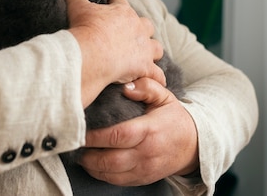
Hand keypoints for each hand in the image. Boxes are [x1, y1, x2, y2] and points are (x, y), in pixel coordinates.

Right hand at [63, 0, 164, 106]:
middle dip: (140, 30)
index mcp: (123, 12)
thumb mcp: (77, 7)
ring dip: (151, 51)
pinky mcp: (145, 67)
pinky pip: (157, 74)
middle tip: (128, 37)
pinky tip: (152, 80)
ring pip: (156, 48)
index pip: (121, 4)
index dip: (114, 6)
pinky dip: (156, 78)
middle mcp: (138, 28)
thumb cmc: (86, 29)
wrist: (91, 53)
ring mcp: (144, 48)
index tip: (108, 9)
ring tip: (142, 57)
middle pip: (146, 25)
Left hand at [79, 78, 198, 185]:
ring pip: (110, 173)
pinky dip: (100, 174)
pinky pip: (116, 181)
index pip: (118, 135)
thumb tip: (126, 86)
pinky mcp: (142, 179)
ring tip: (78, 152)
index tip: (80, 128)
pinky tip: (91, 163)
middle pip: (110, 159)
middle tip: (73, 142)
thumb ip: (146, 87)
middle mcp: (146, 153)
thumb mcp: (165, 96)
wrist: (193, 145)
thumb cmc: (173, 118)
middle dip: (87, 153)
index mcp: (149, 130)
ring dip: (90, 165)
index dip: (96, 135)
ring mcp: (144, 169)